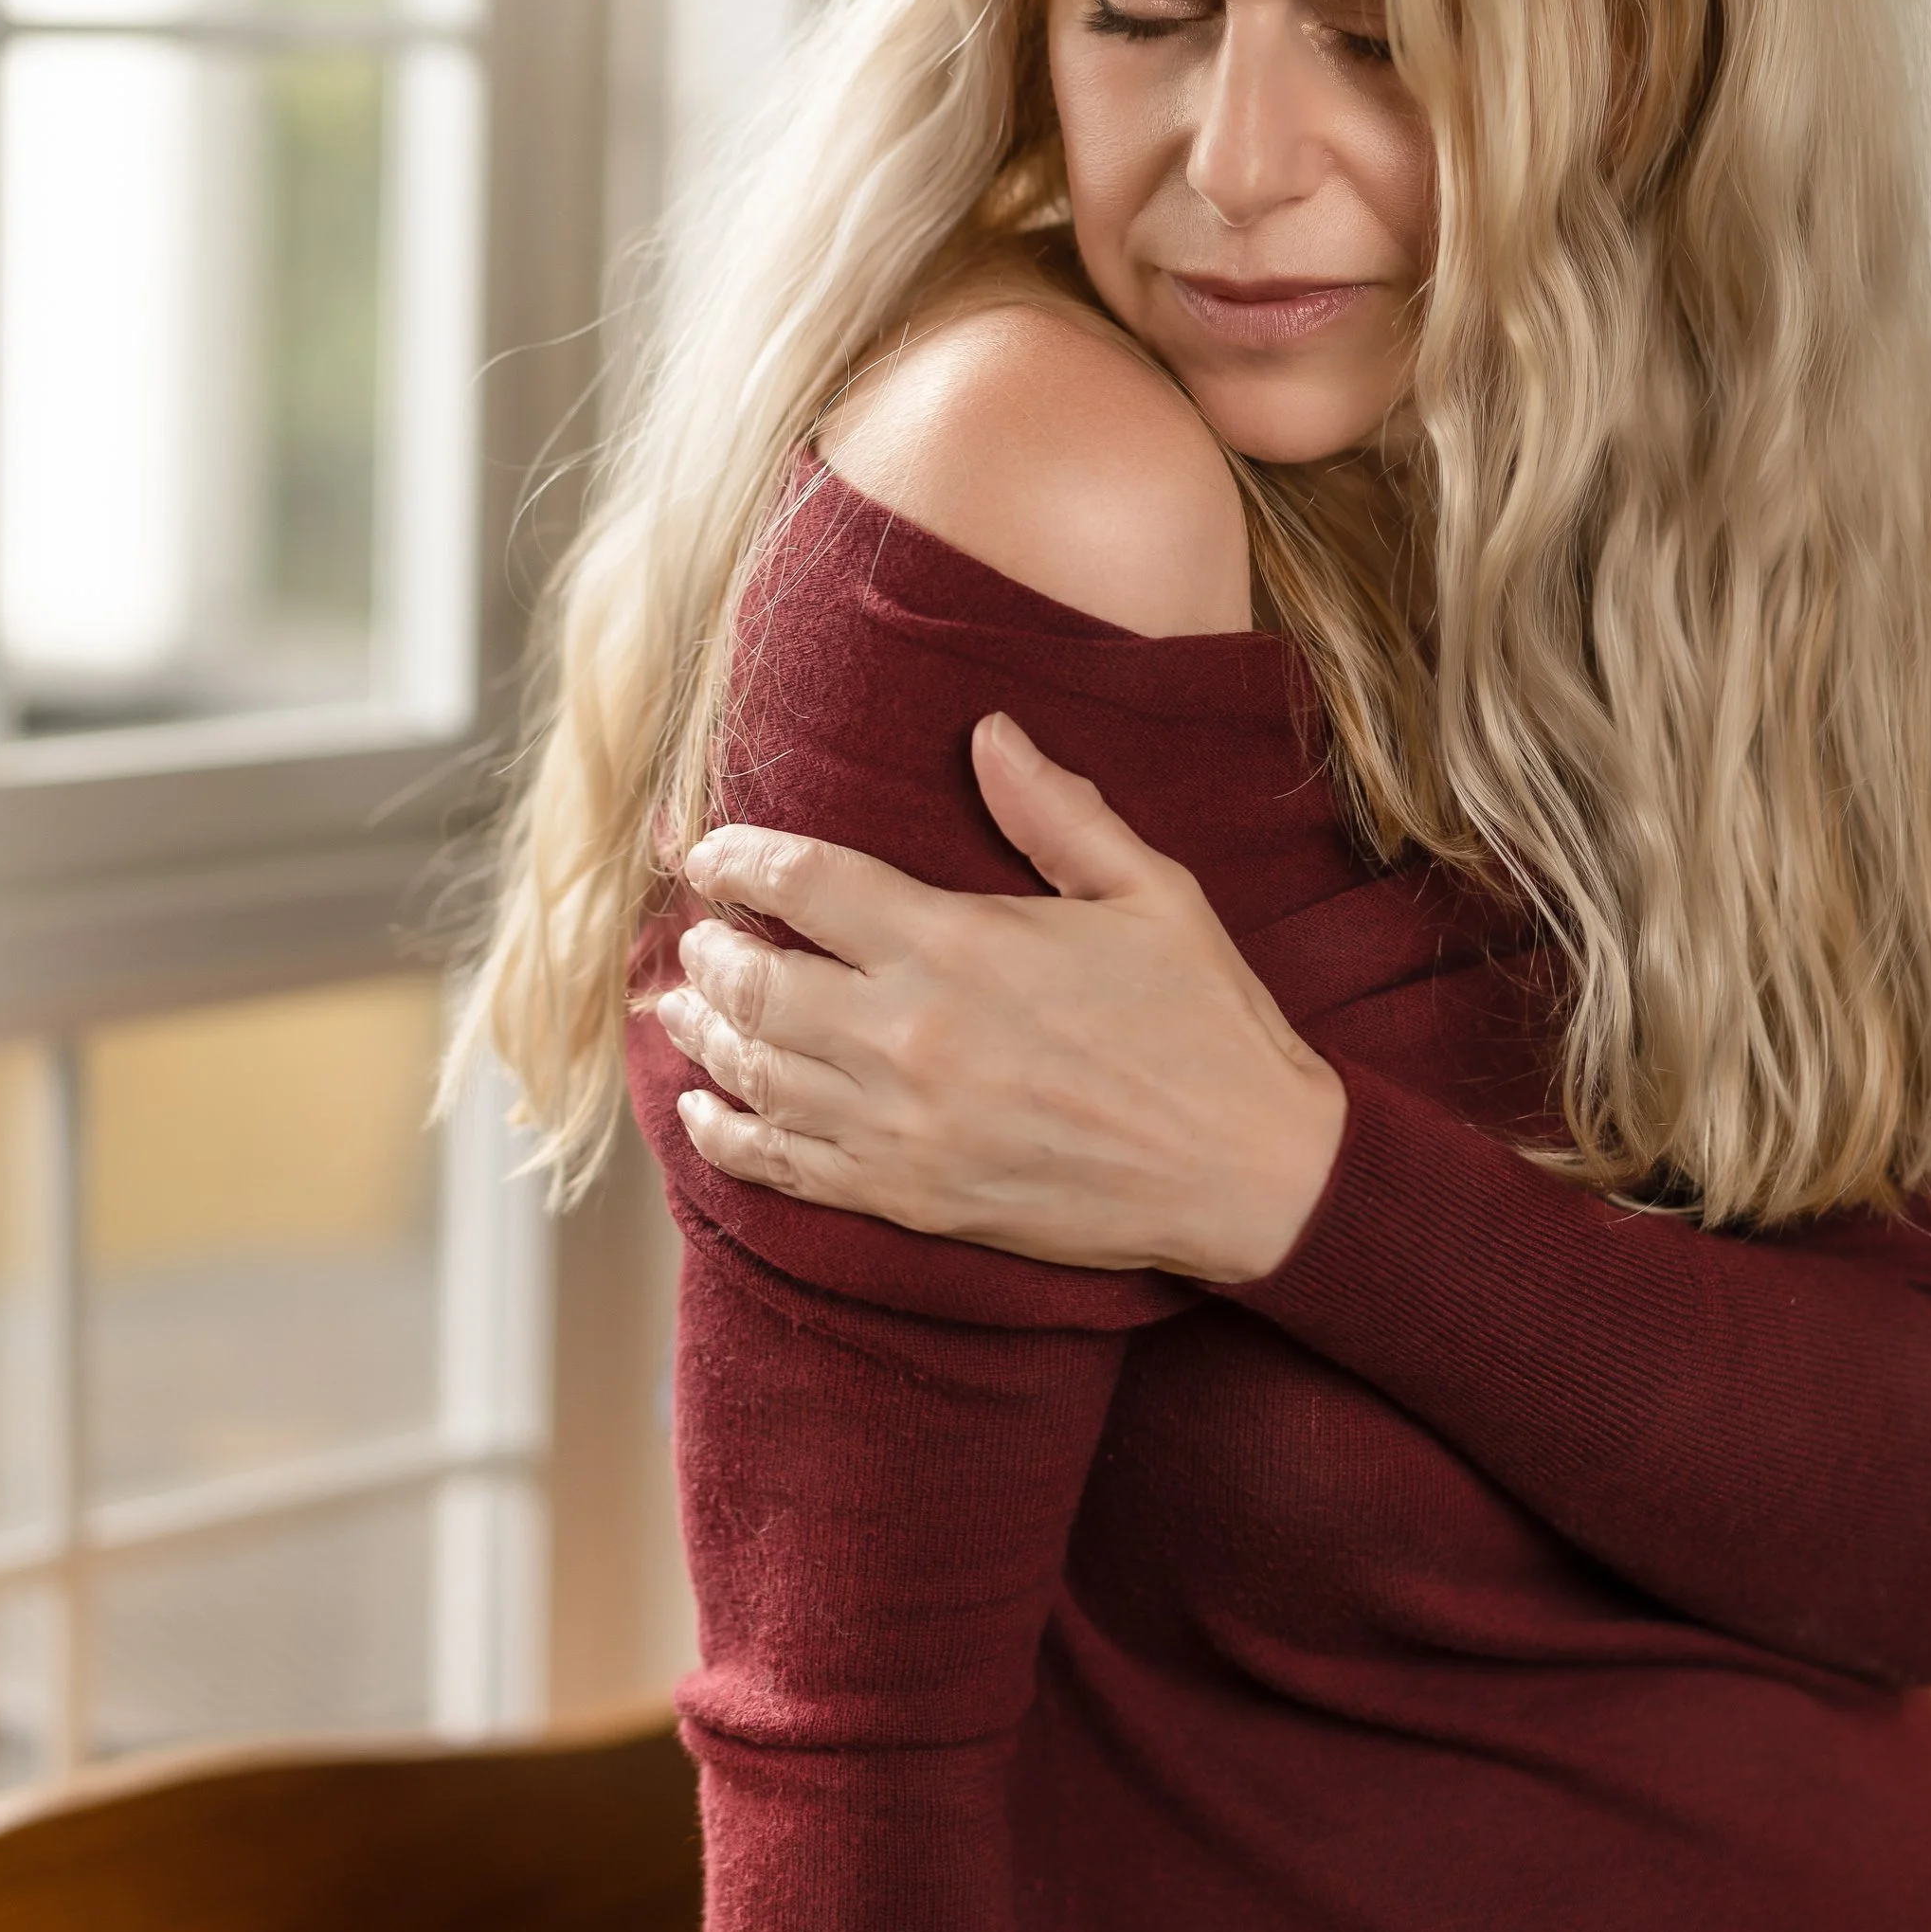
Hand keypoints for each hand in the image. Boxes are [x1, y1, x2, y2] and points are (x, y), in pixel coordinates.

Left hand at [656, 712, 1347, 1280]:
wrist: (1251, 1174)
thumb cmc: (1208, 1025)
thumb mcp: (1150, 892)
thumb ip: (1057, 812)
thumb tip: (988, 733)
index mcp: (960, 943)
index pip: (803, 883)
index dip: (736, 859)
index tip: (710, 852)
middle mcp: (911, 1035)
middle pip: (754, 981)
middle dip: (709, 949)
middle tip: (700, 932)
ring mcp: (901, 1127)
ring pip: (754, 1073)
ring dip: (702, 1034)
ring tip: (679, 1007)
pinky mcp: (909, 1197)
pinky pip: (783, 1167)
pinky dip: (726, 1137)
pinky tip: (702, 1111)